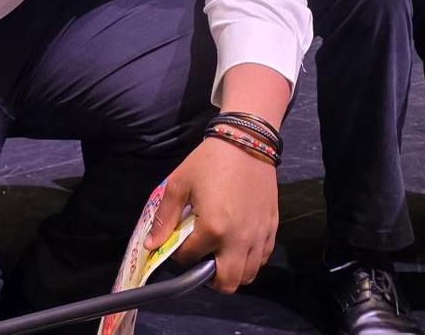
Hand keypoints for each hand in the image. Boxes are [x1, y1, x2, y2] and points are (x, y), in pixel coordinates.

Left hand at [146, 137, 277, 292]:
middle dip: (209, 279)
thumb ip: (165, 218)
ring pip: (247, 276)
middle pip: (226, 283)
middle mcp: (238, 239)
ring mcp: (258, 236)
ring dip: (231, 272)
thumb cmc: (209, 161)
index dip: (179, 254)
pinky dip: (250, 260)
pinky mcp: (272, 228)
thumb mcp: (179, 184)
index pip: (189, 259)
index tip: (178, 242)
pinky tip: (239, 245)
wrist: (247, 142)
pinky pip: (263, 259)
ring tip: (221, 255)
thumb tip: (152, 245)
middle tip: (202, 262)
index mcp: (213, 228)